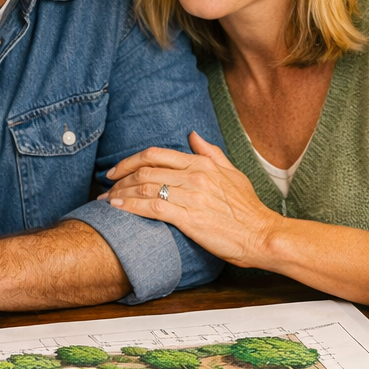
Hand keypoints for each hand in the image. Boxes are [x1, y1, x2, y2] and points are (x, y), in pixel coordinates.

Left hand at [102, 131, 277, 267]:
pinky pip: (152, 208)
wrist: (261, 234)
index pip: (156, 154)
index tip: (116, 171)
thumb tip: (192, 134)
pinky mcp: (189, 218)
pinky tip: (118, 209)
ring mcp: (191, 196)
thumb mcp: (232, 172)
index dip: (130, 161)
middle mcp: (194, 176)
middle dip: (120, 179)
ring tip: (107, 200)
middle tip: (107, 188)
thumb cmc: (248, 208)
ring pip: (145, 188)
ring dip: (121, 193)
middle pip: (145, 170)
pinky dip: (130, 207)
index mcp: (202, 164)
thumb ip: (210, 152)